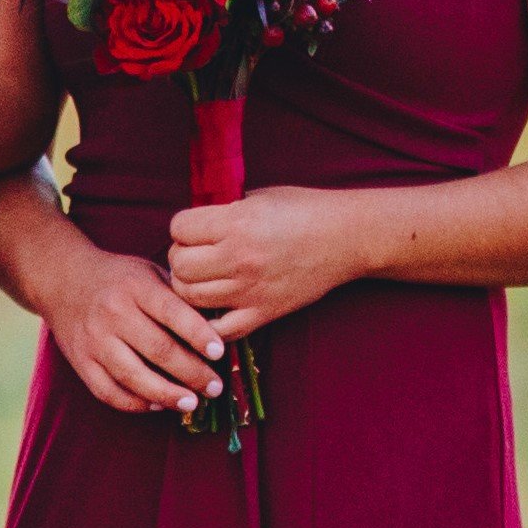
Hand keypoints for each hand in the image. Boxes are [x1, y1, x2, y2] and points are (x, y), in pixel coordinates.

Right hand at [36, 248, 225, 416]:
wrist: (60, 278)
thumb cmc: (118, 278)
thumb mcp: (148, 273)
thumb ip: (177, 298)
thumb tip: (218, 329)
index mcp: (135, 287)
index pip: (173, 313)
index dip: (200, 336)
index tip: (219, 353)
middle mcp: (113, 313)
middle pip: (158, 350)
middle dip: (192, 373)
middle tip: (214, 387)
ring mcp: (93, 340)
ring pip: (133, 375)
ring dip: (166, 394)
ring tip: (191, 403)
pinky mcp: (80, 360)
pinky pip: (108, 390)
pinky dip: (134, 403)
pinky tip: (156, 405)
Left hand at [165, 187, 359, 345]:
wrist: (349, 236)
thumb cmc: (304, 210)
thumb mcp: (257, 198)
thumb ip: (221, 212)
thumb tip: (189, 226)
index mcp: (236, 224)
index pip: (179, 229)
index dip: (183, 227)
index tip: (195, 228)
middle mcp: (240, 258)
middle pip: (180, 266)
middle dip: (181, 258)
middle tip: (196, 254)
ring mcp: (251, 289)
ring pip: (191, 297)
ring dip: (190, 286)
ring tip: (205, 277)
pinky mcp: (265, 312)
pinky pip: (221, 329)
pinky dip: (210, 323)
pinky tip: (214, 307)